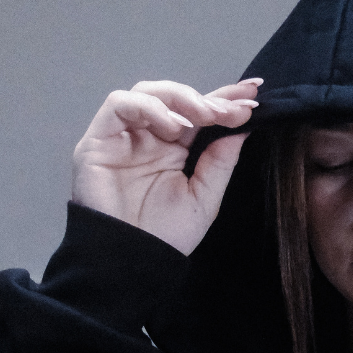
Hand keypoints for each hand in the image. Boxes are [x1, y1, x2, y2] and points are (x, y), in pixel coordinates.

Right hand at [71, 78, 260, 254]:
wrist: (132, 262)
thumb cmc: (164, 236)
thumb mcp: (204, 198)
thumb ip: (221, 161)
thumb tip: (243, 126)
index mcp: (174, 149)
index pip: (199, 114)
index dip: (224, 98)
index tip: (253, 94)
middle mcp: (149, 136)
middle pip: (175, 97)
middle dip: (207, 98)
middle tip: (232, 109)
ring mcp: (123, 135)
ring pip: (148, 91)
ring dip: (180, 98)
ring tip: (205, 116)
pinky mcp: (99, 138)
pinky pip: (119, 104)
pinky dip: (148, 107)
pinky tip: (172, 127)